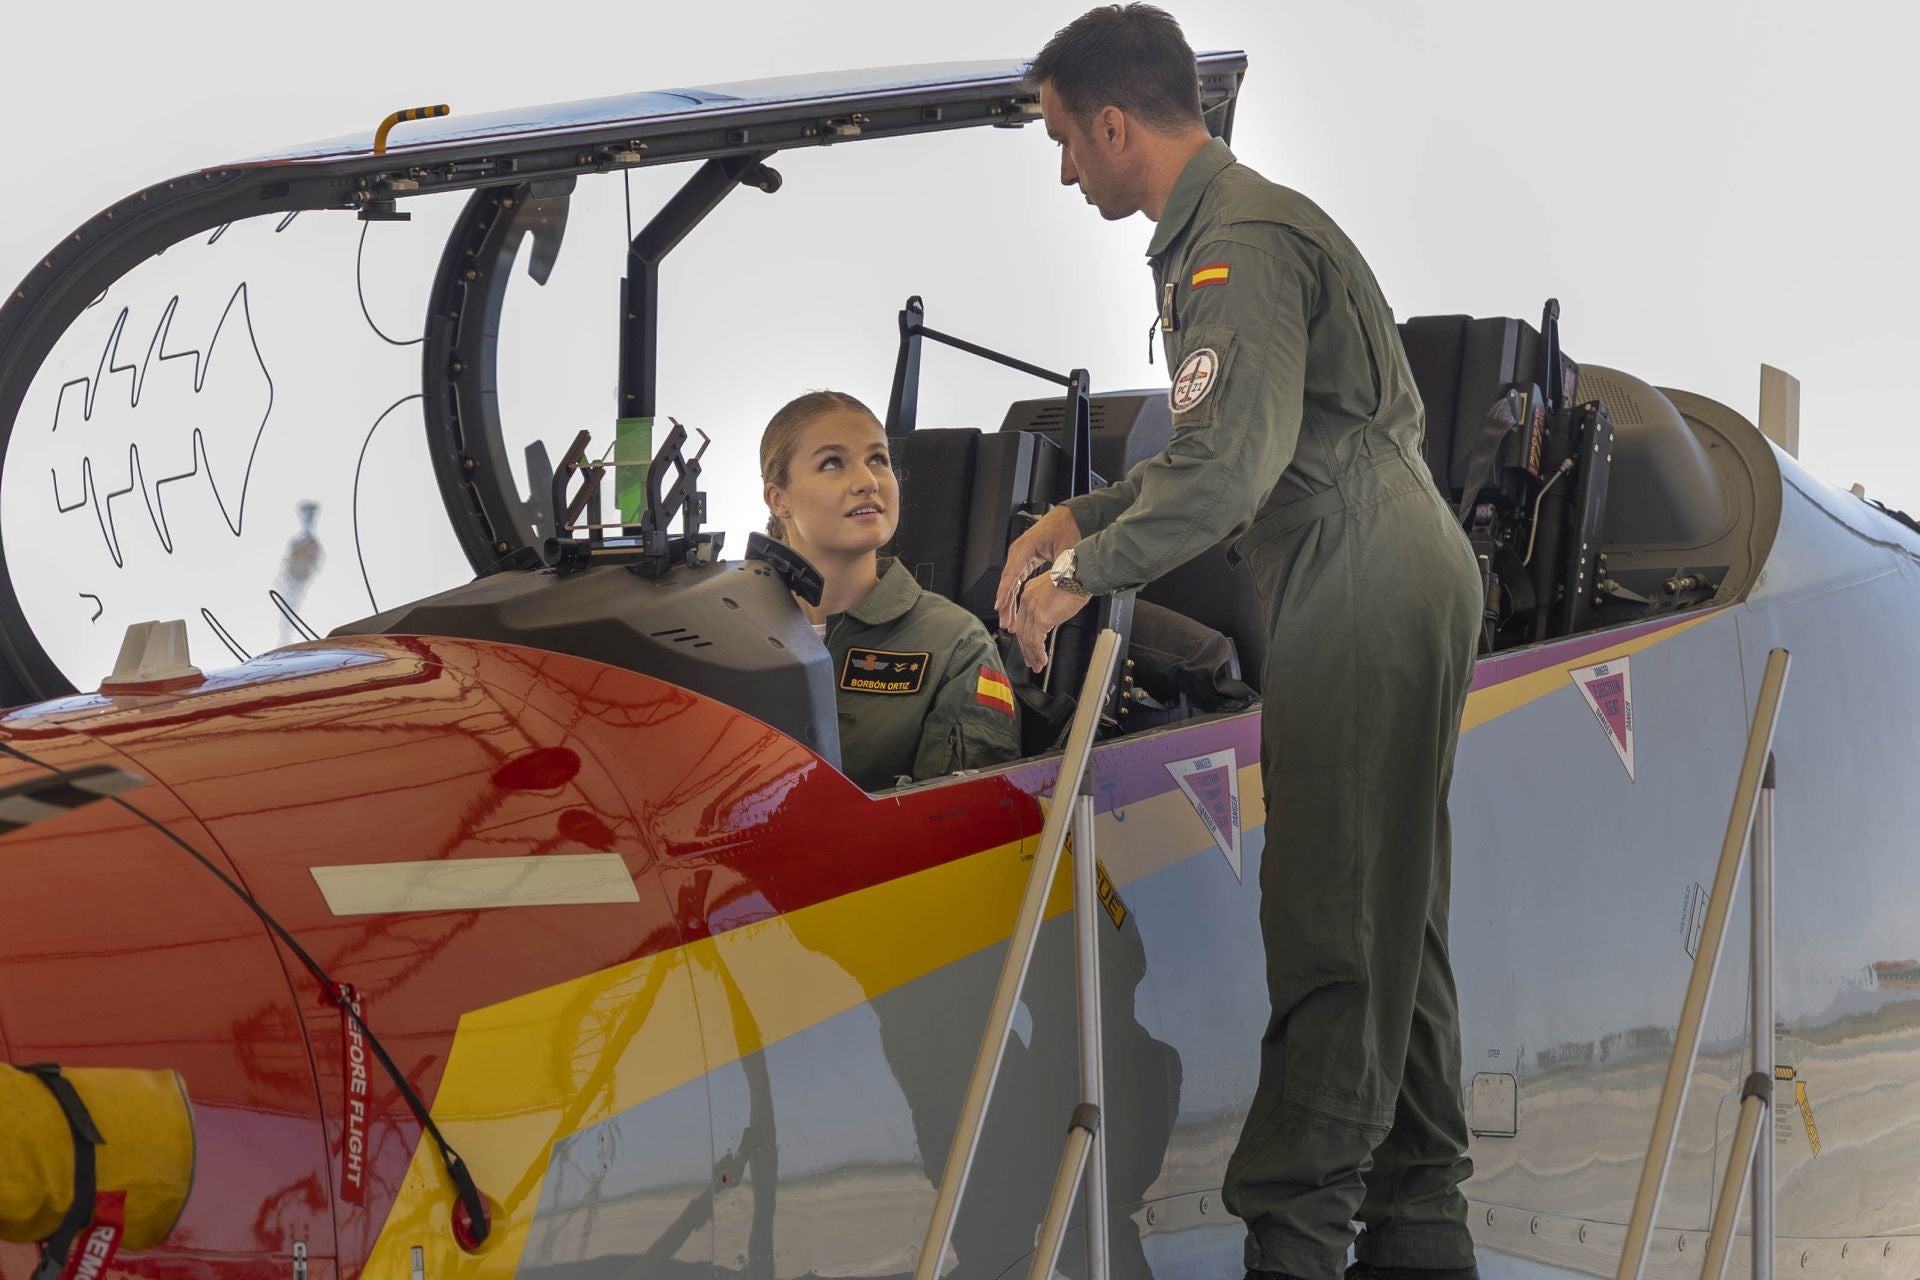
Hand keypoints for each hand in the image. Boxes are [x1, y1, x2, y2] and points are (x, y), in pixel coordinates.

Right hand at [994, 506, 1081, 629]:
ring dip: (1009, 602)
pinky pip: (1017, 579)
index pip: (1011, 575)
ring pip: (1011, 583)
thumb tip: (1061, 583)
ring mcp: (1021, 555)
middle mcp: (1019, 552)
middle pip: (1007, 582)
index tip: (1000, 607)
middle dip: (1005, 604)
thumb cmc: (1066, 527)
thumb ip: (1062, 566)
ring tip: (1008, 620)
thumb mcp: (1066, 548)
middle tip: (1005, 622)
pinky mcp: (1026, 559)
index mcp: (1024, 548)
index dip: (1004, 593)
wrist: (1070, 517)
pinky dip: (1014, 593)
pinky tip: (1013, 606)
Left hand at [1008, 575, 1091, 671]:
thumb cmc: (1073, 579)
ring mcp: (1032, 610)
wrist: (1077, 574)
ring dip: (1032, 655)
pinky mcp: (1040, 618)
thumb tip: (1052, 617)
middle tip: (1030, 660)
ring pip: (1027, 639)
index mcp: (1029, 593)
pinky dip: (1038, 653)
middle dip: (1025, 649)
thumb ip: (1050, 604)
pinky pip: (1035, 641)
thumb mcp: (1056, 590)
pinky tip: (1042, 659)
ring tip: (1037, 664)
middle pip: (1022, 631)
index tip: (1027, 645)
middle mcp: (1027, 601)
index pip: (1023, 619)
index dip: (1024, 635)